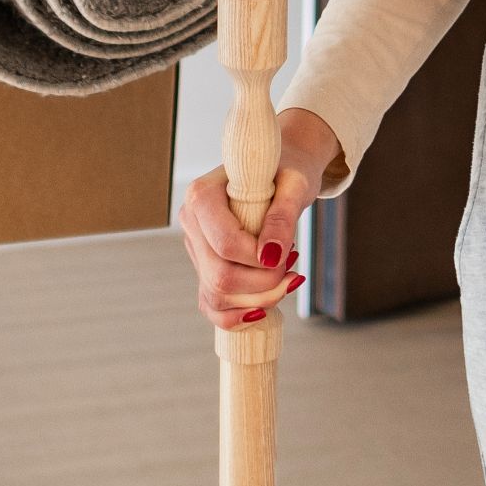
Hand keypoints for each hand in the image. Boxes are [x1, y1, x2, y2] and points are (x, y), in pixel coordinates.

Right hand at [177, 108, 335, 327]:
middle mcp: (191, 223)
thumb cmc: (287, 170)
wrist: (280, 171)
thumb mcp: (294, 183)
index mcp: (202, 195)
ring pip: (216, 296)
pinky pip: (211, 305)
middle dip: (264, 284)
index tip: (290, 253)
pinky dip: (238, 314)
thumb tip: (272, 256)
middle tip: (294, 268)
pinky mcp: (204, 266)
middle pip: (219, 277)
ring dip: (258, 300)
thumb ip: (282, 216)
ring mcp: (195, 247)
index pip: (226, 244)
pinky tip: (264, 307)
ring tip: (287, 279)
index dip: (260, 260)